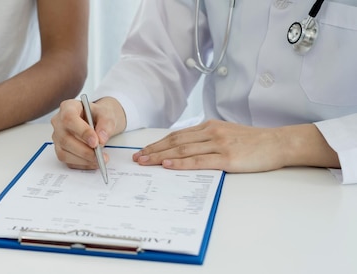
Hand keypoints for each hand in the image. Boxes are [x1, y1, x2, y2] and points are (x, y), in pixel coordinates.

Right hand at [51, 97, 125, 169]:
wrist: (97, 121)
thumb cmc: (99, 115)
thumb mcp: (107, 114)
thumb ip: (106, 124)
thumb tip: (101, 139)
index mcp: (67, 107)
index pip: (69, 119)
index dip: (82, 132)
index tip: (95, 142)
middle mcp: (58, 122)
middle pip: (65, 139)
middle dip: (84, 150)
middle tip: (100, 155)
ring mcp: (57, 137)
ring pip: (64, 152)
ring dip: (83, 159)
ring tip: (100, 160)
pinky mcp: (60, 149)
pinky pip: (68, 161)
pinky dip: (82, 164)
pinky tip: (94, 162)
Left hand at [132, 119, 287, 171]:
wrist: (278, 143)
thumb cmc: (253, 141)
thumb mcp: (227, 133)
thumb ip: (207, 138)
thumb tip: (186, 147)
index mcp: (209, 126)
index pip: (177, 135)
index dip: (158, 143)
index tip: (143, 151)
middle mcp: (211, 132)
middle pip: (175, 142)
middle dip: (153, 150)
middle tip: (137, 158)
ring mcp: (219, 144)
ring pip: (183, 150)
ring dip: (161, 157)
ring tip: (146, 162)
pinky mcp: (228, 157)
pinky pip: (199, 160)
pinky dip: (182, 163)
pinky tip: (168, 165)